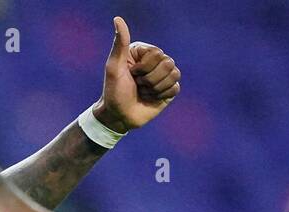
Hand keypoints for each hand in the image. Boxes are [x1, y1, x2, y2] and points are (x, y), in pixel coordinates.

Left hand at [94, 16, 180, 133]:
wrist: (118, 116)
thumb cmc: (113, 91)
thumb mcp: (114, 67)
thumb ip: (120, 43)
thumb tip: (117, 19)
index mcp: (143, 52)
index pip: (157, 53)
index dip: (144, 67)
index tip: (131, 74)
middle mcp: (155, 61)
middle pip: (167, 63)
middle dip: (149, 79)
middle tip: (137, 84)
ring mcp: (163, 75)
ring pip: (174, 75)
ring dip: (155, 88)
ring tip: (143, 91)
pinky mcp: (169, 90)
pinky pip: (175, 88)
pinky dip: (162, 95)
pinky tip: (151, 98)